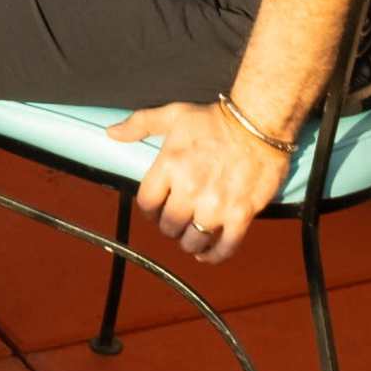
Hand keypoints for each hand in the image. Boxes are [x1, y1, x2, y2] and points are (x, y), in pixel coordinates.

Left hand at [105, 103, 289, 261]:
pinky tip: (208, 254)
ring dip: (189, 242)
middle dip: (170, 225)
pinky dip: (214, 256)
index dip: (149, 209)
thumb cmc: (214, 118)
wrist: (259, 122)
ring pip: (193, 241)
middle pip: (169, 226)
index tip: (157, 208)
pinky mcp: (241, 214)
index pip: (147, 203)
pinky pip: (225, 247)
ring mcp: (216, 205)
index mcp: (170, 165)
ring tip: (192, 235)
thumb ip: (140, 124)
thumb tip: (111, 133)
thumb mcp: (174, 114)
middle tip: (177, 220)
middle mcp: (190, 189)